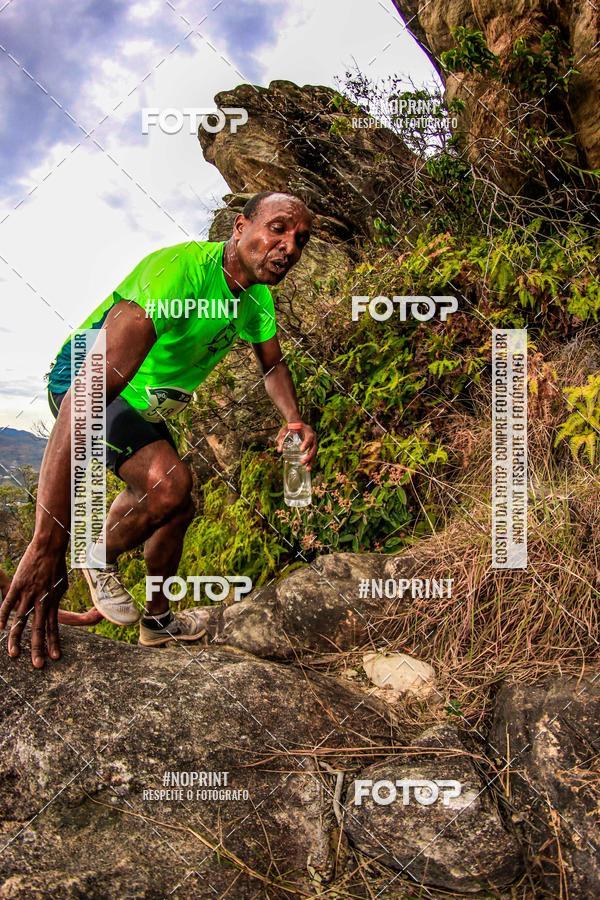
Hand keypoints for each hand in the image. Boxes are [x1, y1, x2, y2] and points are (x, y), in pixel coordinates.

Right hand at [0, 539, 67, 667]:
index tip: (54, 657)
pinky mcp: (18, 586)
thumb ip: (56, 600)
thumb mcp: (61, 586)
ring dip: (17, 640)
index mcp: (53, 602)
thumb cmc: (56, 567)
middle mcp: (42, 601)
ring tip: (14, 654)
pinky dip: (2, 617)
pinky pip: (7, 604)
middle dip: (38, 649)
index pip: (53, 628)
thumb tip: (55, 611)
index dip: (53, 643)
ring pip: (21, 622)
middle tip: (38, 665)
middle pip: (39, 630)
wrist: (49, 548)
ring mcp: (28, 594)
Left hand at [276, 422, 316, 470]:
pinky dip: (310, 461)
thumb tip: (279, 450)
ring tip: (307, 469)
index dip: (306, 444)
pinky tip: (307, 468)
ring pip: (314, 452)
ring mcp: (313, 442)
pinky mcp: (312, 446)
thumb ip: (281, 438)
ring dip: (311, 461)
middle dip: (309, 456)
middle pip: (313, 447)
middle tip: (302, 462)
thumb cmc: (290, 427)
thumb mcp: (284, 430)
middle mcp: (313, 436)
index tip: (301, 450)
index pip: (309, 437)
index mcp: (308, 430)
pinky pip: (312, 454)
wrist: (296, 423)